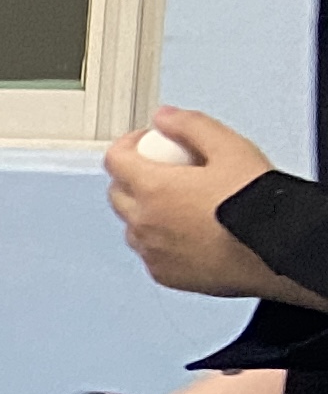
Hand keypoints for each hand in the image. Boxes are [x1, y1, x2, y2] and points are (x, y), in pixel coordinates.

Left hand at [104, 108, 299, 300]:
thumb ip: (191, 126)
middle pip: (118, 193)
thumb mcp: (231, 148)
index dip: (129, 144)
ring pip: (132, 225)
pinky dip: (160, 239)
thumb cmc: (257, 203)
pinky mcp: (165, 275)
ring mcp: (152, 252)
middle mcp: (144, 223)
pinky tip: (189, 231)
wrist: (278, 248)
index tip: (147, 141)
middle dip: (133, 176)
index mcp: (153, 189)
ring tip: (183, 202)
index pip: (115, 159)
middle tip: (165, 169)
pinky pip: (150, 252)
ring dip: (145, 210)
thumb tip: (164, 118)